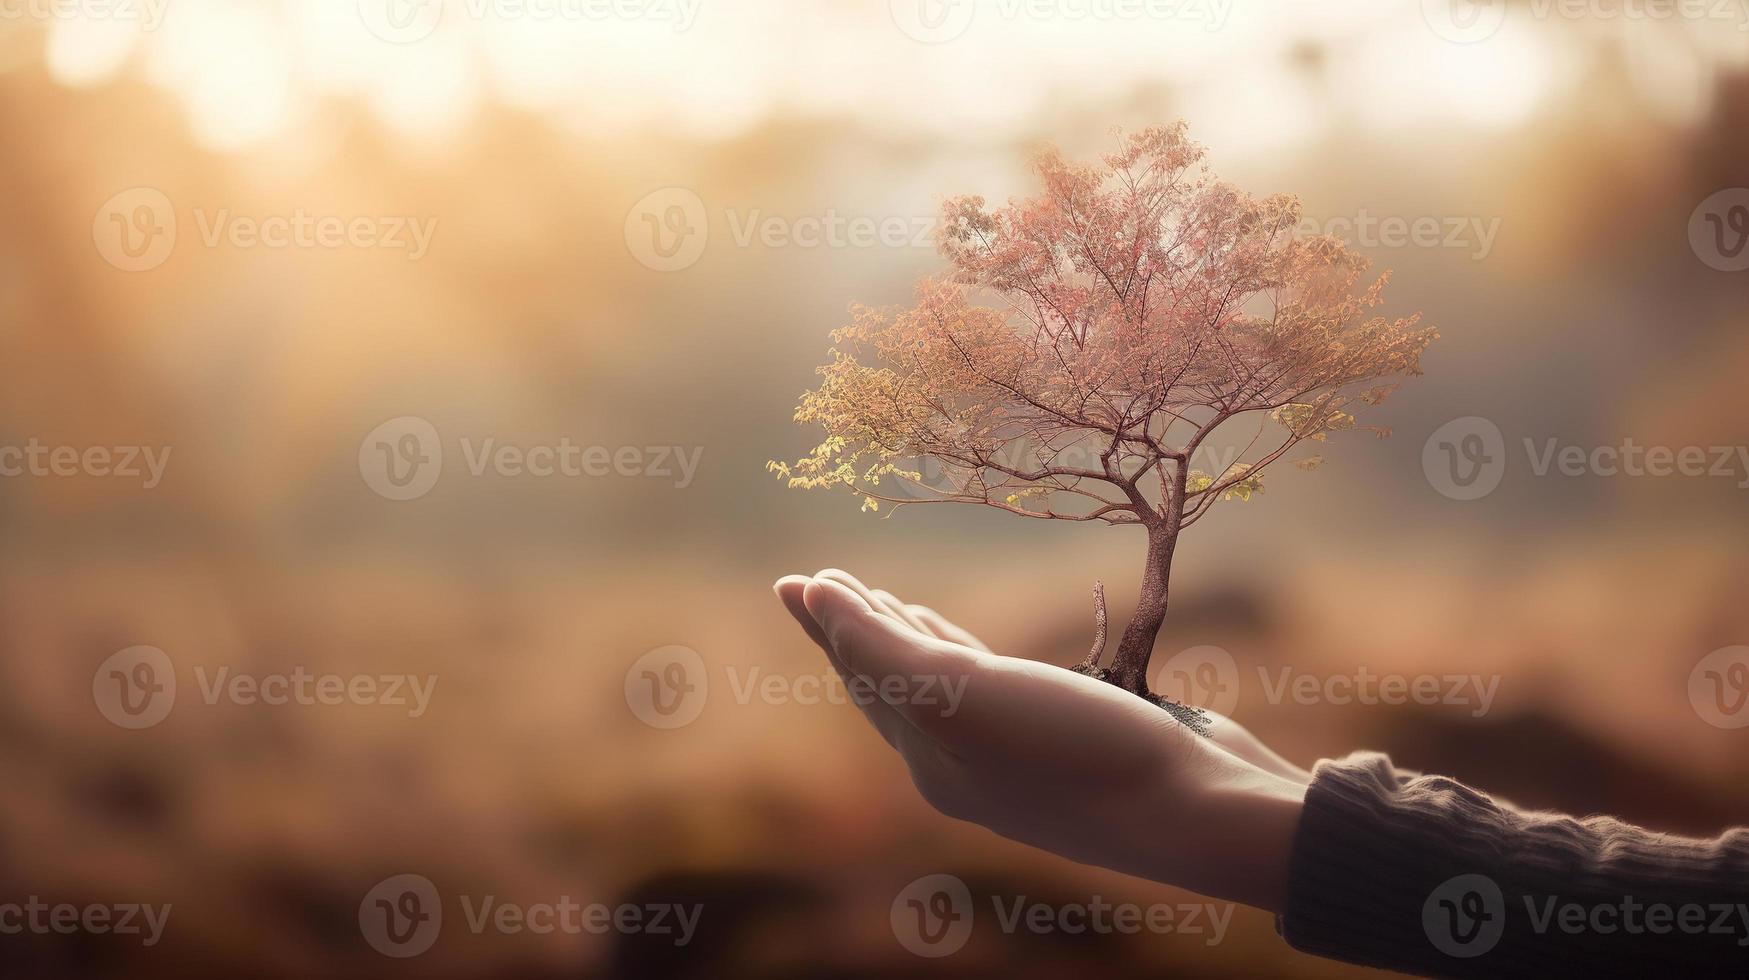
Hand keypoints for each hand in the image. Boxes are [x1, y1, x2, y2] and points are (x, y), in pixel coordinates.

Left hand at [773, 569, 1308, 912]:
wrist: (1198, 808)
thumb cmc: (1077, 751)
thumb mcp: (962, 696)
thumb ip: (883, 646)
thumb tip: (812, 595)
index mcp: (930, 760)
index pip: (864, 675)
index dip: (830, 624)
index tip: (796, 578)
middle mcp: (965, 764)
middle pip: (892, 685)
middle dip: (856, 632)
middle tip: (820, 585)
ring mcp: (1018, 754)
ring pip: (943, 687)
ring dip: (907, 641)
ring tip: (881, 604)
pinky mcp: (1069, 735)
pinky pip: (997, 686)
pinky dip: (968, 653)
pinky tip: (967, 641)